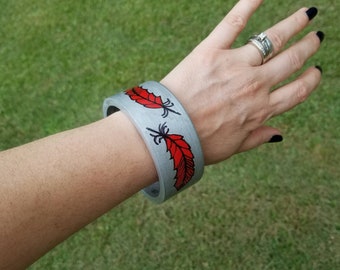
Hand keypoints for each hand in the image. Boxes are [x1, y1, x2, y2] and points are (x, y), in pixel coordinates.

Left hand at [161, 0, 322, 164]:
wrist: (169, 131)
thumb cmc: (198, 143)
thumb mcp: (232, 147)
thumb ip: (257, 138)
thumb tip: (278, 134)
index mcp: (260, 110)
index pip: (296, 92)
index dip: (310, 81)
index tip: (316, 72)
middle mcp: (254, 85)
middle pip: (290, 61)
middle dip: (307, 48)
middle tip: (315, 38)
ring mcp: (234, 66)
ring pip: (272, 39)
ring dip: (292, 25)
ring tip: (306, 15)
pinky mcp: (211, 51)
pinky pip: (233, 23)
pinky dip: (248, 5)